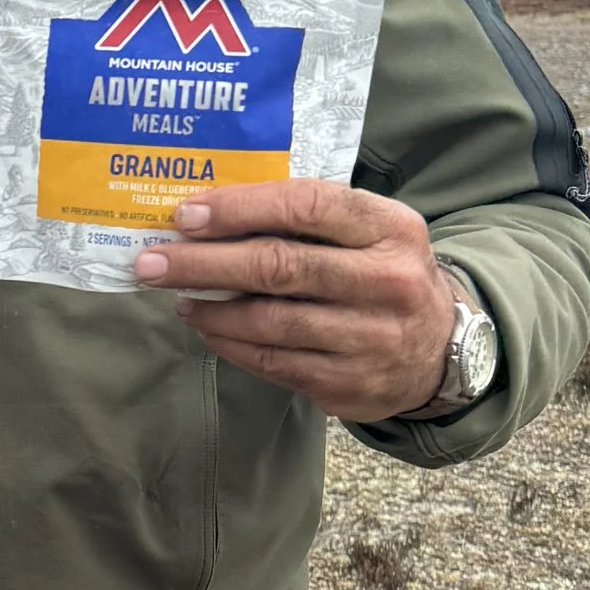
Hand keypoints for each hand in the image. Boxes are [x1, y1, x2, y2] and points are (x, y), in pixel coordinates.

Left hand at [129, 179, 456, 420]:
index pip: (307, 205)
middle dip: (203, 264)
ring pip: (269, 321)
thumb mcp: (370, 232)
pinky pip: (272, 361)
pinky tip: (206, 327)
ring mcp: (370, 338)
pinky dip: (229, 343)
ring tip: (175, 295)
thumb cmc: (382, 274)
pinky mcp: (348, 383)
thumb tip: (210, 213)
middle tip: (150, 262)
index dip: (240, 208)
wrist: (439, 350)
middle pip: (278, 267)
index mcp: (391, 228)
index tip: (186, 215)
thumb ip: (308, 218)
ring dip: (209, 309)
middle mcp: (387, 282)